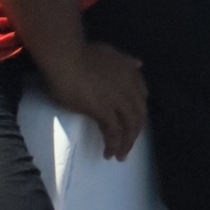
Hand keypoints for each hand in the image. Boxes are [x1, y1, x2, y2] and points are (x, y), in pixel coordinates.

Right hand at [45, 41, 148, 160]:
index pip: (142, 97)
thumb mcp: (111, 53)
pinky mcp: (104, 110)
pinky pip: (113, 131)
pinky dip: (113, 144)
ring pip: (129, 125)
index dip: (138, 112)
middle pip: (139, 114)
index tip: (132, 122)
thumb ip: (126, 61)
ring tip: (120, 156)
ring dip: (126, 142)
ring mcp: (118, 99)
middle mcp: (129, 87)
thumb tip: (140, 64)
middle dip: (135, 132)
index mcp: (131, 73)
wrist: (68, 59)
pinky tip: (108, 153)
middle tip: (128, 145)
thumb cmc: (82, 54)